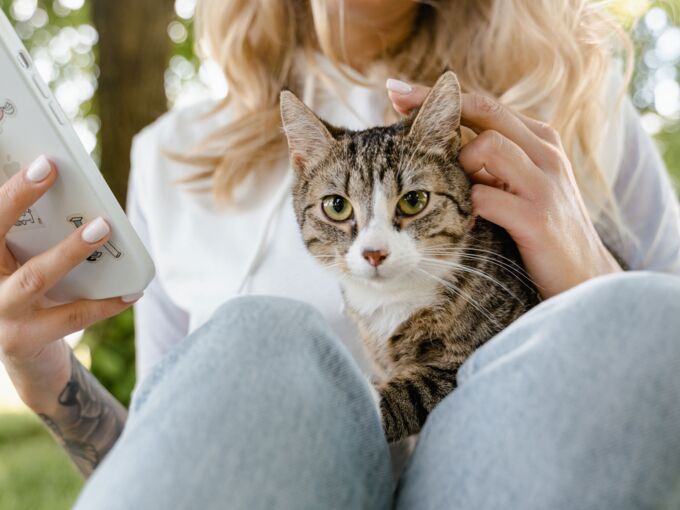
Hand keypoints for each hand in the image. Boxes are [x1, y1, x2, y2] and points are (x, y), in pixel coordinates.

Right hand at [0, 156, 139, 413]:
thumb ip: (30, 233)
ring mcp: (0, 315)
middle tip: (50, 169)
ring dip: (70, 249)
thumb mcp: (20, 262)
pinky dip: (105, 303)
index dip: (6, 188)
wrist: (23, 357)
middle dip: (17, 198)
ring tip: (102, 227)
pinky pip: (72, 317)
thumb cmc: (27, 293)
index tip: (32, 158)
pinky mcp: (25, 340)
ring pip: (35, 277)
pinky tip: (132, 290)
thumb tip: (65, 186)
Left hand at [387, 80, 621, 297]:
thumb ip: (493, 162)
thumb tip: (444, 144)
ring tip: (458, 194)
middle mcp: (545, 152)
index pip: (484, 105)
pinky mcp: (537, 218)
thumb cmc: (540, 230)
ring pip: (489, 145)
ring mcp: (544, 183)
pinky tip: (467, 221)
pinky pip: (486, 198)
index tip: (397, 92)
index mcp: (538, 140)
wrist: (584, 277)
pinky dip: (469, 206)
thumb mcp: (520, 185)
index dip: (440, 96)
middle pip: (486, 111)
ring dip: (461, 164)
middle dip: (436, 105)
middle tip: (395, 104)